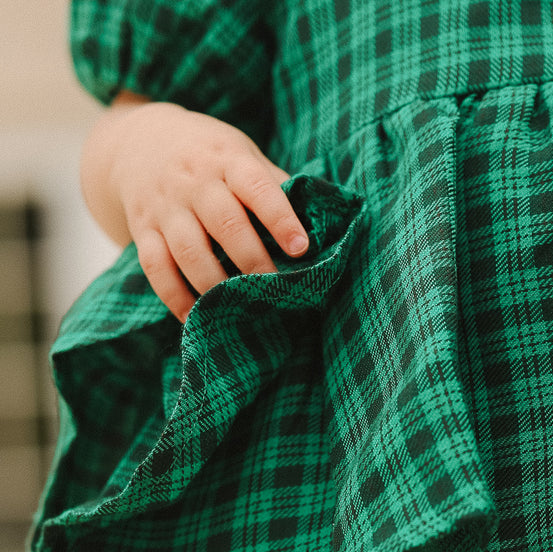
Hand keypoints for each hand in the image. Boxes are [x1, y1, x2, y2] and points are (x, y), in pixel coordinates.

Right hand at [99, 100, 309, 321]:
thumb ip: (273, 186)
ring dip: (214, 284)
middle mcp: (194, 181)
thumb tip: (320, 223)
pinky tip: (195, 318)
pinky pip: (155, 267)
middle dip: (252, 260)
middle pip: (224, 223)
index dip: (280, 217)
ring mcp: (165, 207)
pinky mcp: (143, 229)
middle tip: (275, 289)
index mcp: (227, 159)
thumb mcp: (241, 154)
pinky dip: (174, 296)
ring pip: (188, 249)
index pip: (256, 185)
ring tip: (237, 308)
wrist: (139, 140)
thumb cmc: (210, 157)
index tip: (300, 248)